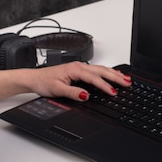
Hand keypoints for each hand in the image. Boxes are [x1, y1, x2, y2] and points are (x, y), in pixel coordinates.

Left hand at [0, 61, 130, 102]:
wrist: (34, 78)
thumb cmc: (44, 82)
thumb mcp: (57, 89)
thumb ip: (73, 92)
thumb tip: (86, 95)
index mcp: (75, 69)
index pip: (94, 78)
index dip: (105, 86)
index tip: (114, 92)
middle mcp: (78, 66)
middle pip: (101, 71)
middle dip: (115, 77)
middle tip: (127, 83)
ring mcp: (79, 67)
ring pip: (100, 70)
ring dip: (113, 74)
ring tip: (125, 79)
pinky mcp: (78, 70)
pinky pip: (96, 70)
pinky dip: (106, 72)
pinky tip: (111, 75)